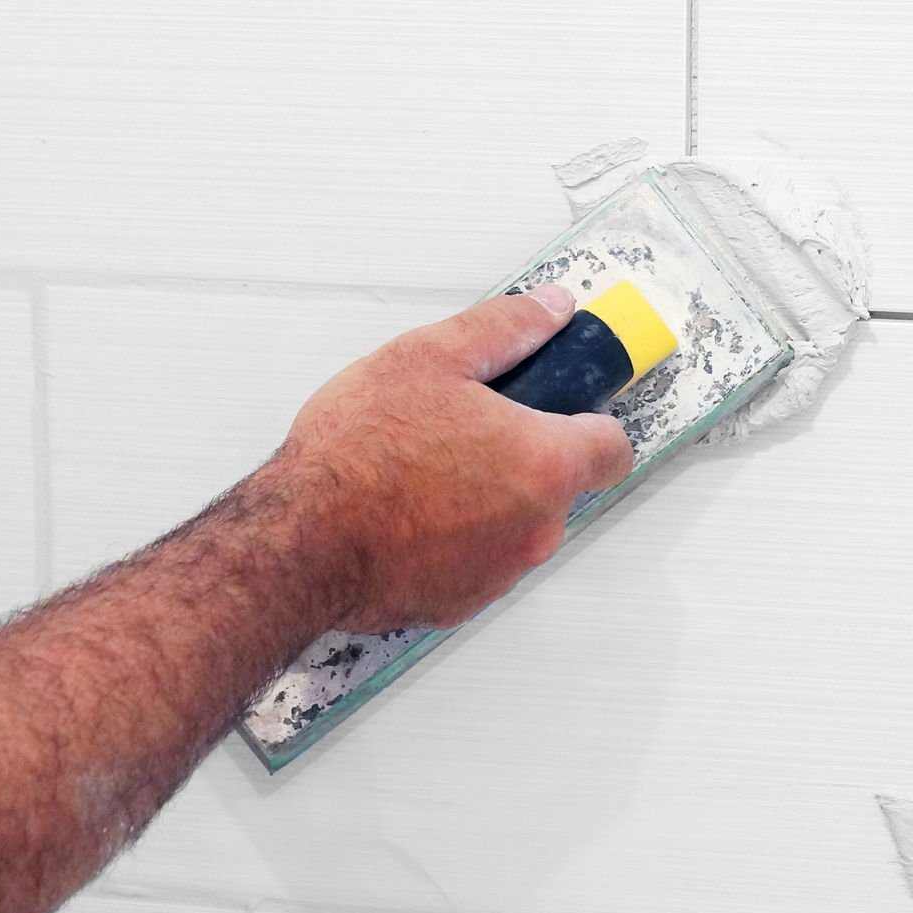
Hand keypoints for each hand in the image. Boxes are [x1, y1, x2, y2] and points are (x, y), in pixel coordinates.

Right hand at [274, 286, 637, 632]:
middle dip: (522, 454)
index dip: (589, 419)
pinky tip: (403, 512)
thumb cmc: (359, 453)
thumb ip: (506, 328)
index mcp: (543, 463)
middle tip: (462, 424)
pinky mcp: (459, 604)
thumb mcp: (430, 356)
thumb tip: (553, 308)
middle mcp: (536, 528)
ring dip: (486, 497)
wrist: (299, 542)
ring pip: (514, 523)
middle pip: (557, 483)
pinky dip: (452, 537)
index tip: (559, 405)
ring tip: (420, 467)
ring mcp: (499, 573)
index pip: (613, 448)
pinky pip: (474, 559)